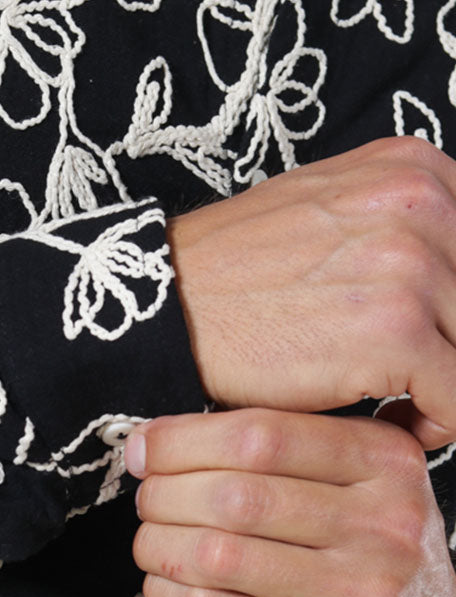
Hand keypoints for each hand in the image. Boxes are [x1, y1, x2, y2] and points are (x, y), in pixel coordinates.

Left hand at [126, 409, 455, 596]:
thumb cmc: (370, 557)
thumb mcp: (362, 486)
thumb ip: (288, 450)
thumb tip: (160, 438)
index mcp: (387, 462)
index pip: (263, 434)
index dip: (184, 440)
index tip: (145, 449)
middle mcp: (384, 524)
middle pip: (235, 496)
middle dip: (166, 495)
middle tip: (146, 501)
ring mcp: (360, 592)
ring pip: (220, 555)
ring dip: (161, 546)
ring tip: (149, 542)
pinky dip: (172, 595)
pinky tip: (162, 584)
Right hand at [168, 136, 455, 448]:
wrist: (168, 310)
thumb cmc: (236, 274)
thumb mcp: (330, 210)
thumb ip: (401, 225)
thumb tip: (448, 277)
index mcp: (415, 170)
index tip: (435, 340)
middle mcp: (424, 205)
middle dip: (453, 353)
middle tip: (413, 384)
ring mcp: (413, 267)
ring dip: (447, 393)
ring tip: (399, 405)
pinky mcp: (395, 333)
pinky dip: (435, 426)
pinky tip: (389, 422)